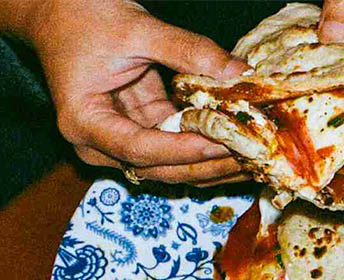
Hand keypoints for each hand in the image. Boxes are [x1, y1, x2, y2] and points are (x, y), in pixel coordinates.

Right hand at [24, 0, 248, 184]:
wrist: (58, 10)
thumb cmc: (83, 14)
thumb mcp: (136, 27)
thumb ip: (188, 50)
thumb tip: (240, 72)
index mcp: (84, 122)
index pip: (141, 149)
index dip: (185, 150)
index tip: (224, 144)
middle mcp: (99, 145)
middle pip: (161, 169)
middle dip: (208, 164)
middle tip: (251, 155)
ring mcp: (120, 145)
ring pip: (174, 168)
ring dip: (214, 165)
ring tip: (254, 157)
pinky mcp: (141, 137)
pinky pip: (178, 153)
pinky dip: (207, 151)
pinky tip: (239, 148)